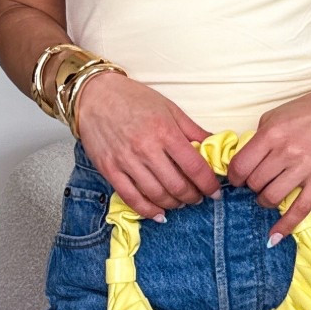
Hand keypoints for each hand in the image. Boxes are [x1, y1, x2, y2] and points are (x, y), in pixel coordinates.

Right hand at [74, 72, 223, 217]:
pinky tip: (159, 213)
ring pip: (157, 195)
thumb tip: (215, 145)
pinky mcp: (109, 170)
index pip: (194, 167)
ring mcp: (126, 161)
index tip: (214, 191)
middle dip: (193, 197)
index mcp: (165, 131)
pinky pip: (132, 198)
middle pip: (177, 185)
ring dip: (174, 204)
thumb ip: (193, 130)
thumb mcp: (170, 108)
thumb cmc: (134, 99)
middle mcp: (146, 149)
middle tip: (198, 197)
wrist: (95, 96)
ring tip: (181, 202)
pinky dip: (148, 210)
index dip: (208, 184)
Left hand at [224, 84, 310, 243]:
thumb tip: (242, 160)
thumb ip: (258, 138)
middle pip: (255, 183)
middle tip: (258, 184)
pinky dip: (285, 226)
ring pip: (272, 197)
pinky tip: (275, 237)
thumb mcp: (275, 116)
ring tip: (269, 195)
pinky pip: (300, 208)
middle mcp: (285, 151)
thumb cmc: (309, 111)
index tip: (238, 180)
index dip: (235, 177)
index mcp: (271, 134)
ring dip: (265, 201)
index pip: (240, 165)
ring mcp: (304, 166)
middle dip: (252, 187)